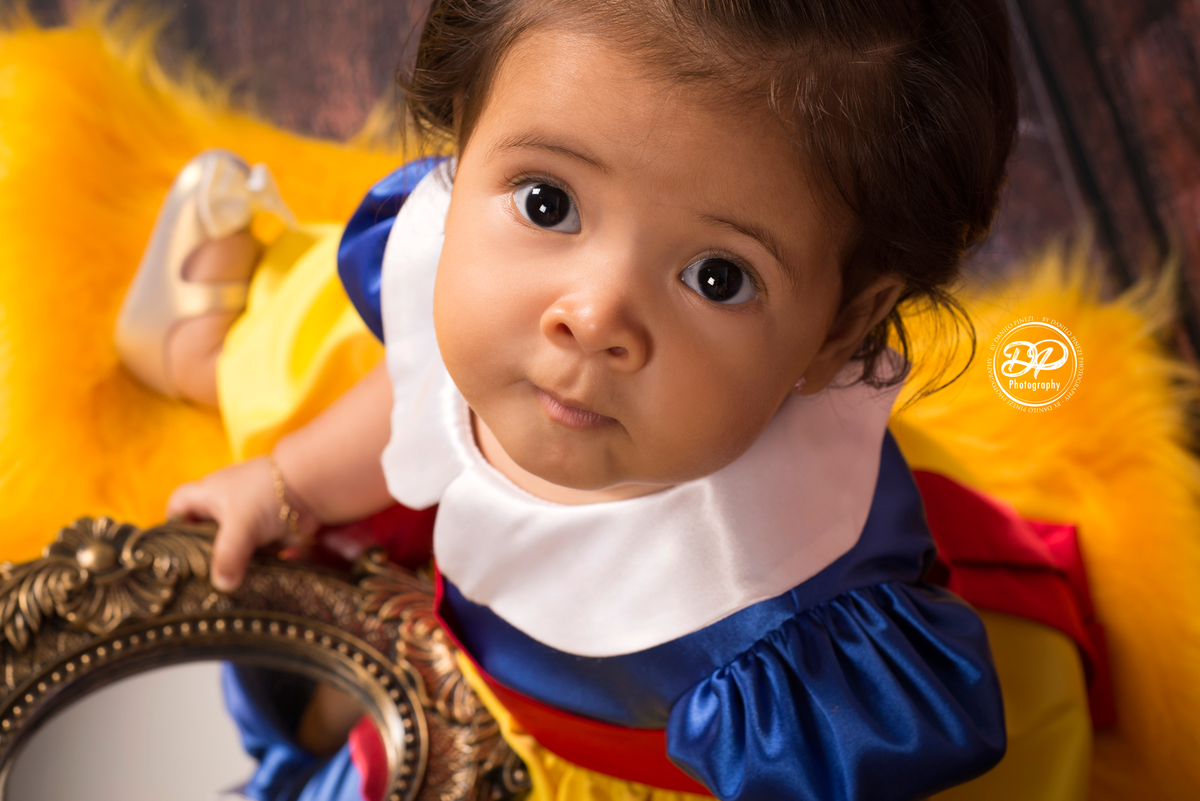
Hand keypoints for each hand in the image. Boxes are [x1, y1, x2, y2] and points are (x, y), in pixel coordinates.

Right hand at [166, 456, 319, 591]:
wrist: (313, 487)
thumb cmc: (268, 493)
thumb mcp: (240, 524)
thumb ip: (227, 555)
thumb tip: (222, 585)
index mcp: (209, 494)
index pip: (178, 507)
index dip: (172, 526)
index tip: (171, 553)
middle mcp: (225, 506)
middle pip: (202, 532)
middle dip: (200, 554)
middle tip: (193, 582)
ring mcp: (247, 520)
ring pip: (229, 546)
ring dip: (228, 564)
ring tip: (218, 590)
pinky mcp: (267, 534)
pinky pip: (252, 554)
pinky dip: (250, 566)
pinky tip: (246, 584)